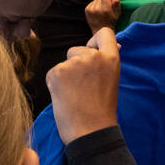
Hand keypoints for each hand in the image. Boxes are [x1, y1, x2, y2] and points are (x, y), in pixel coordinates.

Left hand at [46, 26, 120, 142]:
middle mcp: (93, 57)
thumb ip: (105, 62)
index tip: (94, 53)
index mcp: (111, 58)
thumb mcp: (111, 80)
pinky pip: (54, 73)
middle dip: (77, 64)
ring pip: (65, 62)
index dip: (96, 41)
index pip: (105, 33)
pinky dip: (56, 84)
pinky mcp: (57, 72)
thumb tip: (106, 45)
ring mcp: (74, 63)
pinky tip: (65, 98)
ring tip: (75, 95)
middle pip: (78, 49)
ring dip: (66, 75)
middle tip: (84, 88)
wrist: (90, 132)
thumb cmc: (101, 111)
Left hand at [84, 0, 120, 33]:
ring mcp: (90, 9)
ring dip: (100, 0)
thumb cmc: (111, 23)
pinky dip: (96, 4)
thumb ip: (117, 5)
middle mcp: (96, 9)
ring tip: (103, 8)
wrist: (100, 32)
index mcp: (105, 9)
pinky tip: (98, 10)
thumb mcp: (117, 14)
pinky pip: (92, 2)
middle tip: (108, 2)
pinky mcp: (87, 10)